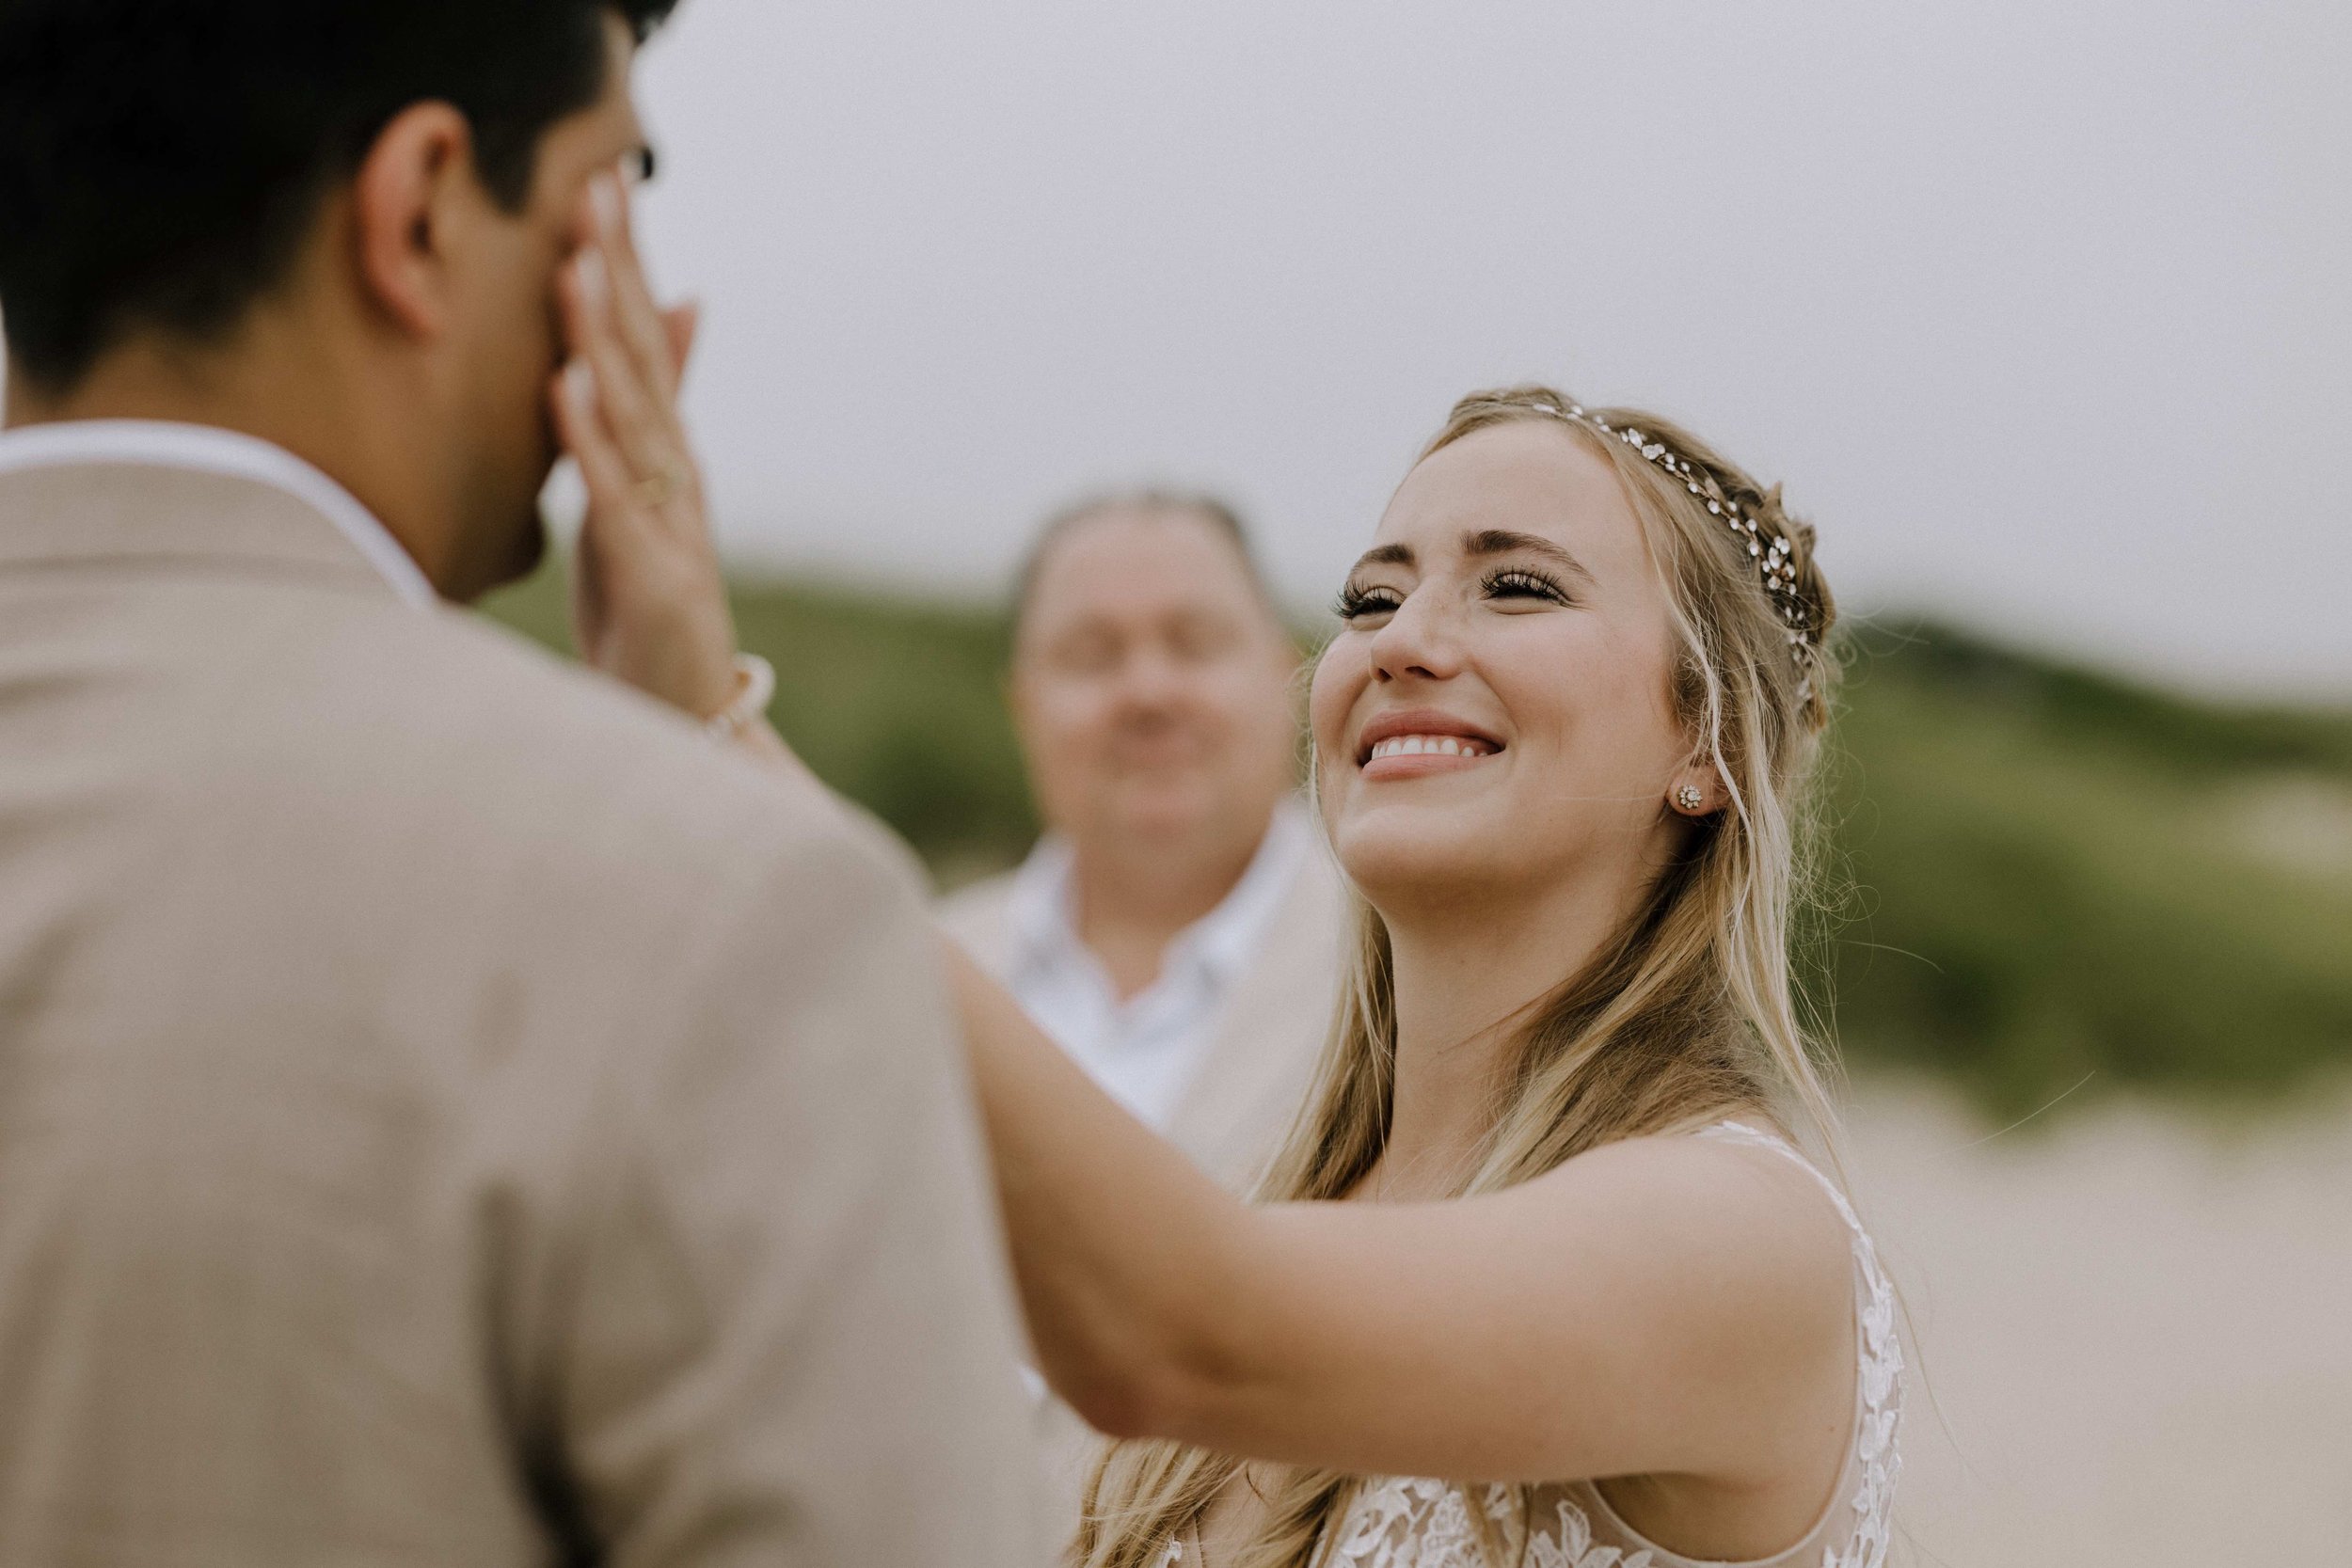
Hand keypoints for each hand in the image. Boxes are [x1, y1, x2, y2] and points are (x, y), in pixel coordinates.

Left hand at [550, 166, 740, 721]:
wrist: (681, 719)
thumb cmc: (645, 614)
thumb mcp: (641, 505)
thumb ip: (645, 418)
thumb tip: (681, 320)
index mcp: (666, 454)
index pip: (645, 340)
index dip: (626, 259)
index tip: (604, 179)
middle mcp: (675, 471)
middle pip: (646, 354)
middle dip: (621, 268)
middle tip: (601, 182)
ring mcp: (667, 518)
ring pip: (631, 411)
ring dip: (604, 333)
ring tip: (578, 261)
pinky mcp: (648, 569)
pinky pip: (611, 491)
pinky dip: (589, 433)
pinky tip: (566, 380)